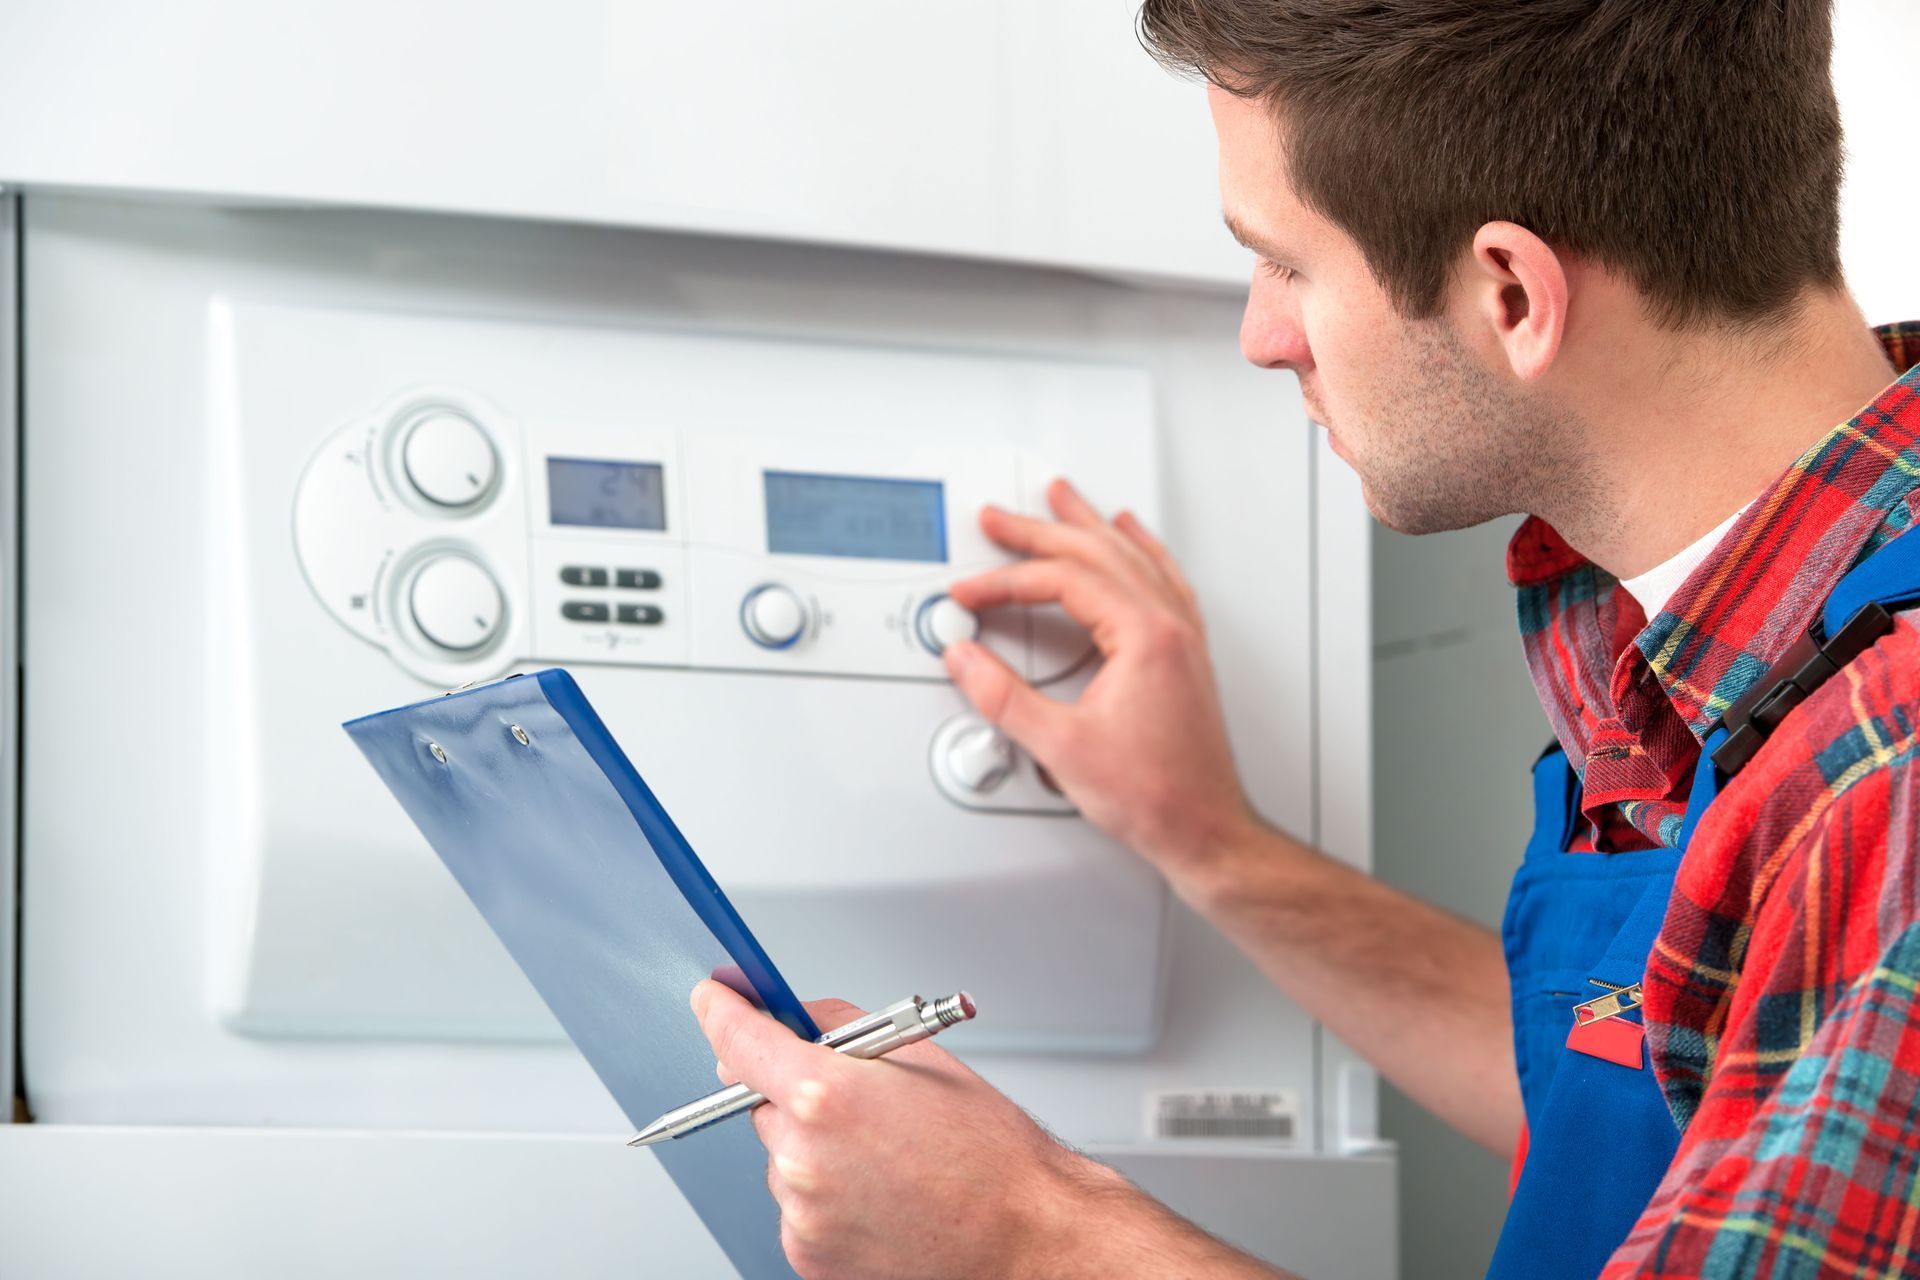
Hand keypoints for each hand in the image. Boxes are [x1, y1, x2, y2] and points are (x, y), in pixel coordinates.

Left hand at [691, 981, 1095, 1279]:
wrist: (1023, 1236)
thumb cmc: (988, 1153)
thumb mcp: (921, 1057)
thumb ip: (843, 1029)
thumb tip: (794, 1020)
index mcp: (825, 1096)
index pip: (739, 1039)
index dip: (722, 1011)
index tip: (714, 999)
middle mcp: (802, 1158)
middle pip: (762, 1102)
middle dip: (797, 1094)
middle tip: (862, 1106)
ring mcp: (801, 1214)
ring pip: (782, 1157)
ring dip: (814, 1150)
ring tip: (886, 1161)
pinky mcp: (806, 1256)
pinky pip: (796, 1206)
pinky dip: (825, 1196)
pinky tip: (878, 1195)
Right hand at [945, 479, 1255, 880]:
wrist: (1205, 830)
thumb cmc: (1155, 796)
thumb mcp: (1061, 747)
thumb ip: (1003, 698)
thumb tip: (965, 660)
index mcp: (1145, 636)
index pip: (1064, 582)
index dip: (1007, 582)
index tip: (971, 594)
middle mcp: (1170, 627)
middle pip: (1099, 552)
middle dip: (1041, 530)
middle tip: (999, 517)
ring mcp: (1183, 638)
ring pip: (1134, 556)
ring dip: (1090, 525)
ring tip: (1063, 498)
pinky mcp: (1186, 655)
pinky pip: (1164, 578)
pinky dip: (1140, 549)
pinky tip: (1133, 537)